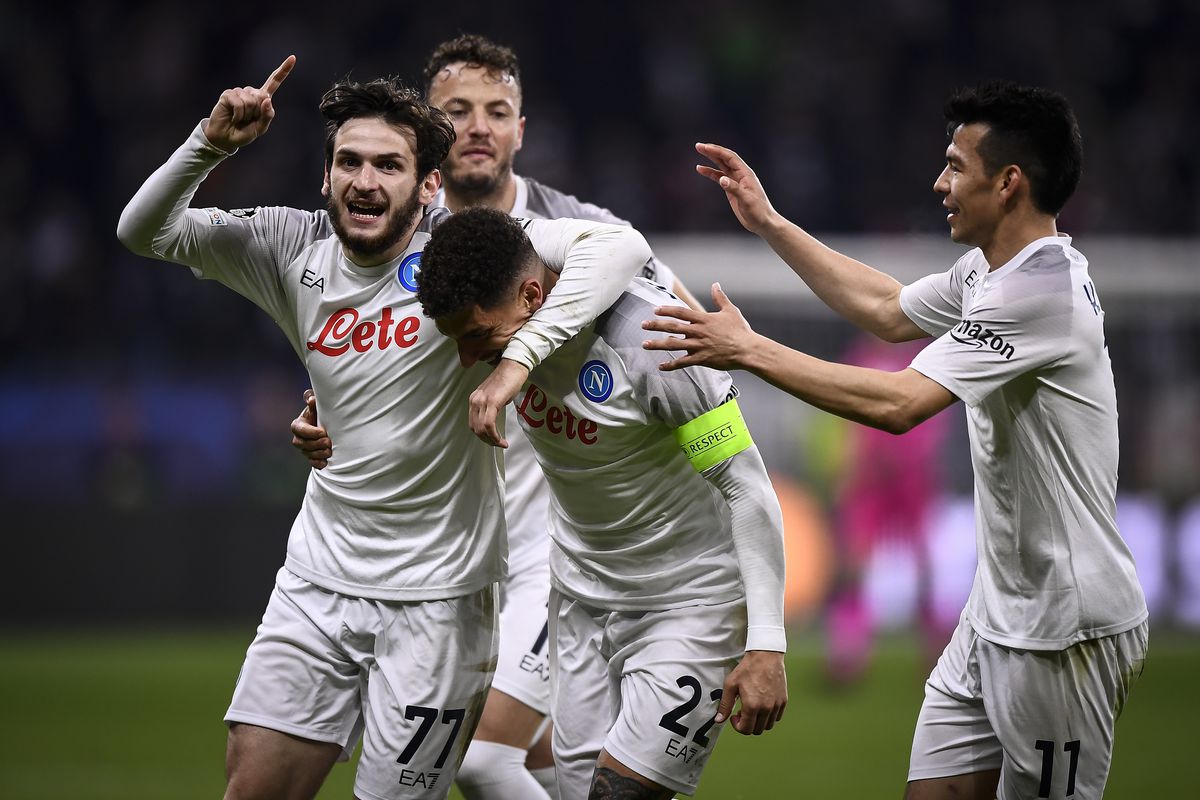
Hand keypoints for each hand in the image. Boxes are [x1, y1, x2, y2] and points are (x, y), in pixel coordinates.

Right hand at [203, 55, 295, 152]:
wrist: (225, 138)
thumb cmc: (243, 133)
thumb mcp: (260, 128)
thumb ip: (267, 116)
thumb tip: (267, 99)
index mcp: (262, 98)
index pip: (274, 82)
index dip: (283, 70)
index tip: (293, 58)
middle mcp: (251, 92)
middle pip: (262, 97)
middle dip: (256, 113)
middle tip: (247, 120)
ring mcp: (239, 92)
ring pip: (251, 102)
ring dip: (246, 115)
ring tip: (239, 119)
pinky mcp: (228, 94)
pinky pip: (239, 104)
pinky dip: (238, 114)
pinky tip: (233, 117)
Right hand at [290, 389, 331, 468]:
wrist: (328, 426)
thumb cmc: (321, 413)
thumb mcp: (317, 406)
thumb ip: (313, 401)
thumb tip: (311, 399)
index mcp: (298, 425)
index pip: (300, 430)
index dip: (311, 432)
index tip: (323, 432)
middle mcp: (298, 438)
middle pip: (302, 444)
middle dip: (316, 444)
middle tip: (329, 442)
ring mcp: (304, 448)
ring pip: (307, 454)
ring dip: (318, 454)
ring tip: (330, 451)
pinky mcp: (311, 457)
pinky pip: (311, 462)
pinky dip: (318, 464)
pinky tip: (325, 463)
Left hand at [469, 359, 529, 446]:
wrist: (514, 366)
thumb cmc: (508, 380)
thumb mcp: (495, 396)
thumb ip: (490, 409)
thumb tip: (493, 424)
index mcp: (474, 399)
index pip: (473, 423)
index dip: (482, 436)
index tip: (493, 441)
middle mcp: (475, 400)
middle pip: (475, 429)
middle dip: (487, 440)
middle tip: (498, 444)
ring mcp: (482, 400)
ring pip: (481, 429)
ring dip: (492, 440)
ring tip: (502, 444)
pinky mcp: (492, 401)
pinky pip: (489, 424)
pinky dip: (495, 436)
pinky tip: (502, 440)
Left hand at [642, 283, 759, 371]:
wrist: (747, 350)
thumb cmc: (740, 330)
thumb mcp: (730, 310)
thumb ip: (720, 298)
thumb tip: (716, 284)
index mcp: (703, 319)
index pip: (680, 312)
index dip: (666, 310)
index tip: (655, 310)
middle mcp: (698, 332)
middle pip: (672, 327)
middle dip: (655, 325)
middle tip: (643, 325)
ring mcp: (698, 346)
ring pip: (673, 345)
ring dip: (658, 344)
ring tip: (645, 344)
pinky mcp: (701, 359)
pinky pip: (683, 362)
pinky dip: (671, 365)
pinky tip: (661, 366)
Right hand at [695, 142, 779, 235]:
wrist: (762, 222)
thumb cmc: (758, 211)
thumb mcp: (747, 200)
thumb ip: (734, 189)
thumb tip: (721, 179)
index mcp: (746, 174)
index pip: (730, 157)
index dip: (717, 151)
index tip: (705, 147)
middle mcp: (741, 174)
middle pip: (725, 158)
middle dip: (712, 151)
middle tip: (698, 146)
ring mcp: (735, 181)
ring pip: (721, 166)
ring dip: (711, 159)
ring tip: (700, 152)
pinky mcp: (731, 189)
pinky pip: (719, 177)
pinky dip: (710, 173)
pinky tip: (701, 170)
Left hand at [716, 650, 786, 734]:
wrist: (766, 656)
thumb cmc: (748, 668)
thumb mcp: (731, 685)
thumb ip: (725, 705)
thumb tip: (719, 719)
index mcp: (752, 706)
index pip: (746, 729)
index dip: (737, 726)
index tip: (734, 717)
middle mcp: (766, 708)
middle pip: (757, 730)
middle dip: (747, 725)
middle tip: (742, 713)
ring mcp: (776, 705)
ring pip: (767, 725)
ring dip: (758, 722)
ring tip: (753, 709)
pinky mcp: (783, 701)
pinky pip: (777, 717)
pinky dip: (769, 716)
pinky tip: (762, 705)